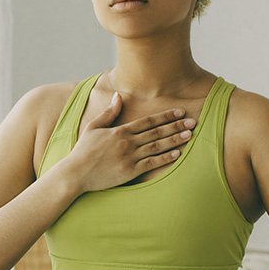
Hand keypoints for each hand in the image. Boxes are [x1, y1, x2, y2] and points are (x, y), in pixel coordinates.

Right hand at [65, 93, 195, 191]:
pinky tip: (176, 154)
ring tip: (189, 135)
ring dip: (175, 140)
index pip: (148, 121)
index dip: (166, 116)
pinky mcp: (130, 171)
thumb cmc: (83, 151)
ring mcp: (129, 157)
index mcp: (120, 130)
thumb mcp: (93, 127)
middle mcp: (127, 142)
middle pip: (157, 132)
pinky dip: (165, 158)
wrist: (76, 173)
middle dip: (176, 126)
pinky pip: (151, 163)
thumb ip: (109, 112)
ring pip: (157, 146)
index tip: (180, 112)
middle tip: (193, 122)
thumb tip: (119, 96)